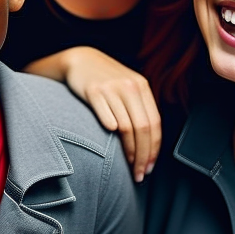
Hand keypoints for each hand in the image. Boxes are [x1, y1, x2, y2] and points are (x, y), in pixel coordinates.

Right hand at [25, 47, 160, 181]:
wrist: (79, 59)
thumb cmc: (104, 80)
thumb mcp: (126, 87)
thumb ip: (139, 108)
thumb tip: (150, 143)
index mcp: (142, 87)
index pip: (154, 124)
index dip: (154, 149)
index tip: (150, 167)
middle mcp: (130, 86)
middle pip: (142, 128)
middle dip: (143, 155)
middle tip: (140, 174)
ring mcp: (111, 88)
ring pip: (126, 127)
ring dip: (129, 152)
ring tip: (129, 166)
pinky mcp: (93, 91)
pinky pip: (106, 118)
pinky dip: (111, 133)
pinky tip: (111, 147)